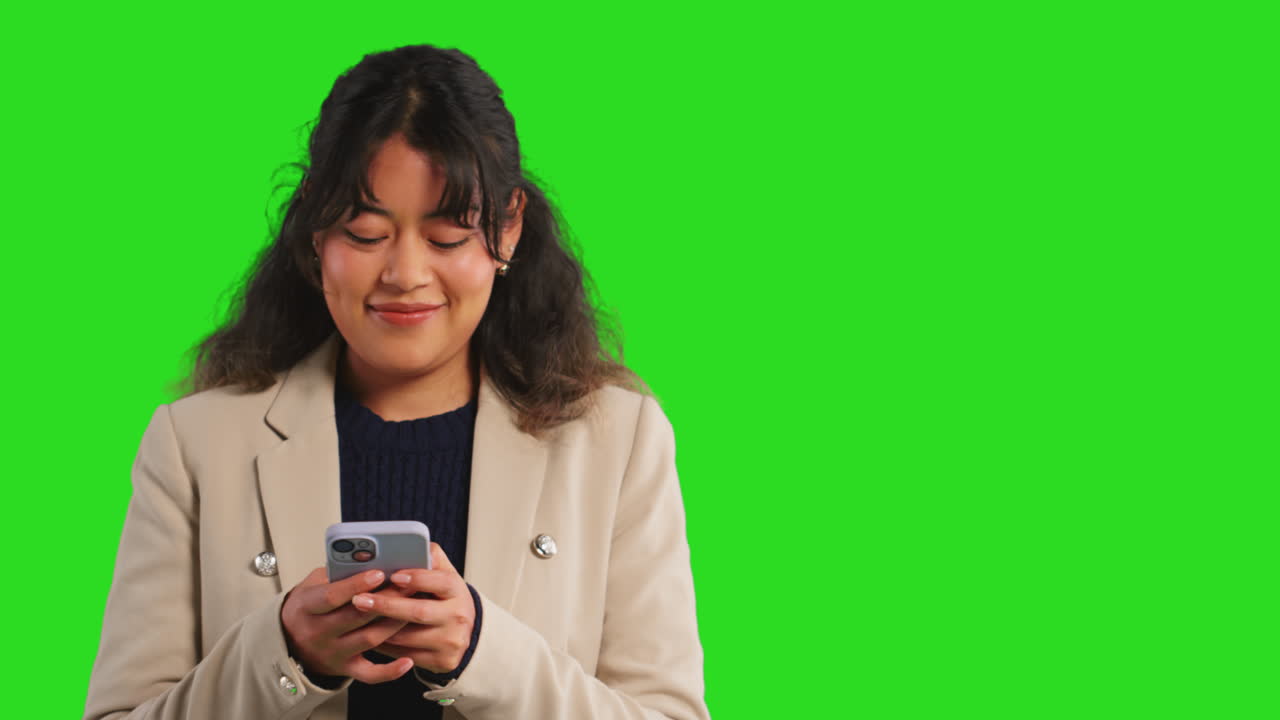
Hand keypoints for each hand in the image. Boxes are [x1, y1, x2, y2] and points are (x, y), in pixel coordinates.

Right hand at [280, 566, 419, 683]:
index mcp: (307, 607)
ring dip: (394, 624)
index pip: (331, 596)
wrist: (289, 642)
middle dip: (386, 600)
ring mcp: (333, 653)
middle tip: (409, 585)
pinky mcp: (346, 669)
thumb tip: (368, 559)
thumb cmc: (309, 607)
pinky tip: (408, 661)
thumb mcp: (312, 584)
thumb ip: (336, 573)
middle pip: (356, 616)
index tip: (379, 573)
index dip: (356, 585)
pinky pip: (370, 674)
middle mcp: (318, 633)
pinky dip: (390, 671)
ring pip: (369, 639)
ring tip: (415, 607)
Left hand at [350, 543, 475, 674]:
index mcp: (458, 591)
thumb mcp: (443, 574)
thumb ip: (429, 557)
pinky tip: (368, 635)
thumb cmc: (443, 597)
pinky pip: (406, 655)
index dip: (417, 578)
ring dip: (378, 627)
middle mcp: (458, 617)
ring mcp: (450, 641)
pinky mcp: (442, 662)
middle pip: (419, 612)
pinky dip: (385, 646)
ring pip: (407, 637)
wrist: (463, 631)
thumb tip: (412, 544)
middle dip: (386, 605)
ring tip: (356, 617)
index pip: (440, 582)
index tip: (394, 575)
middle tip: (359, 599)